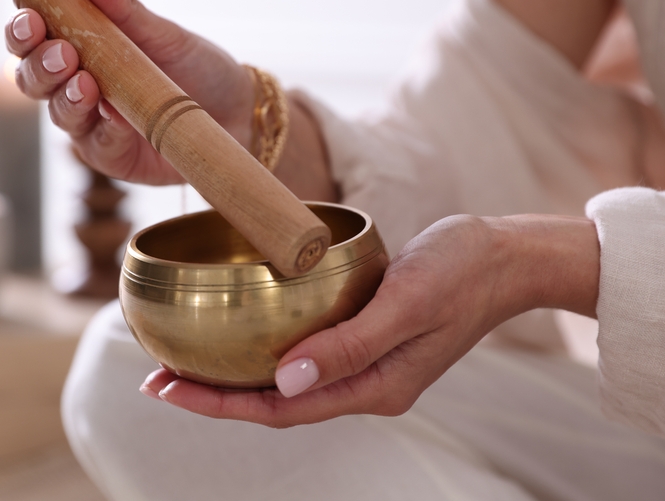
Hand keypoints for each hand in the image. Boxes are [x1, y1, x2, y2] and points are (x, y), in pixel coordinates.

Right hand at [5, 0, 253, 184]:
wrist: (238, 110)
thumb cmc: (194, 66)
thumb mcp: (159, 30)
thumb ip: (120, 1)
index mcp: (76, 48)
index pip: (31, 38)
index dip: (22, 29)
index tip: (32, 19)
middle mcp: (73, 86)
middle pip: (31, 78)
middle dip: (39, 65)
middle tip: (63, 53)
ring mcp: (90, 124)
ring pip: (57, 113)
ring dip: (66, 97)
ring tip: (86, 83)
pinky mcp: (112, 157)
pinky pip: (97, 144)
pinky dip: (104, 129)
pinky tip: (115, 116)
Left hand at [141, 214, 599, 426]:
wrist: (508, 256)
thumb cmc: (463, 270)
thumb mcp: (407, 301)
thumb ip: (349, 345)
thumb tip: (284, 382)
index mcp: (374, 386)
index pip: (281, 409)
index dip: (219, 404)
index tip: (166, 387)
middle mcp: (366, 383)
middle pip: (275, 401)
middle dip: (215, 395)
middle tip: (156, 376)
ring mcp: (367, 362)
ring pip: (286, 380)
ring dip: (235, 374)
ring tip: (184, 361)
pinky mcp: (367, 336)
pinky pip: (305, 354)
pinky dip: (265, 349)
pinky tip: (242, 331)